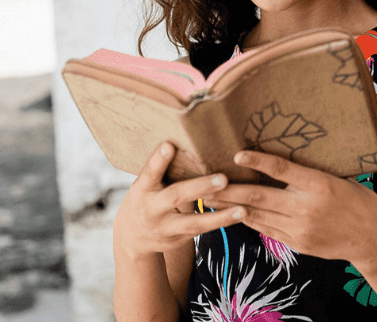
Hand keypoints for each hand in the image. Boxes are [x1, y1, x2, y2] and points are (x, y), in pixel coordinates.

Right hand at [112, 142, 241, 259]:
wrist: (135, 236)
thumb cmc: (149, 196)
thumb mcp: (148, 183)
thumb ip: (163, 168)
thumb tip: (189, 137)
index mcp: (143, 188)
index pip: (149, 172)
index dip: (158, 160)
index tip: (168, 145)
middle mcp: (152, 208)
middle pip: (176, 196)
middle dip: (199, 187)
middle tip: (222, 179)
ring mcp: (165, 226)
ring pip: (193, 223)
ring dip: (219, 217)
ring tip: (241, 211)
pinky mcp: (178, 238)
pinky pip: (202, 231)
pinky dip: (221, 222)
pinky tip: (240, 215)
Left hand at [211, 150, 376, 265]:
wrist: (373, 239)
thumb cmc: (358, 201)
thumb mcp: (337, 179)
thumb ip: (308, 174)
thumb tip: (278, 160)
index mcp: (319, 185)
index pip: (282, 170)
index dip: (258, 161)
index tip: (237, 153)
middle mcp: (306, 208)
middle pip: (259, 196)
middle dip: (229, 189)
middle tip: (206, 181)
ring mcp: (300, 229)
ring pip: (257, 214)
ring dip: (231, 206)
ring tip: (210, 197)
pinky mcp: (297, 243)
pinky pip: (266, 229)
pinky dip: (248, 219)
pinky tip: (233, 212)